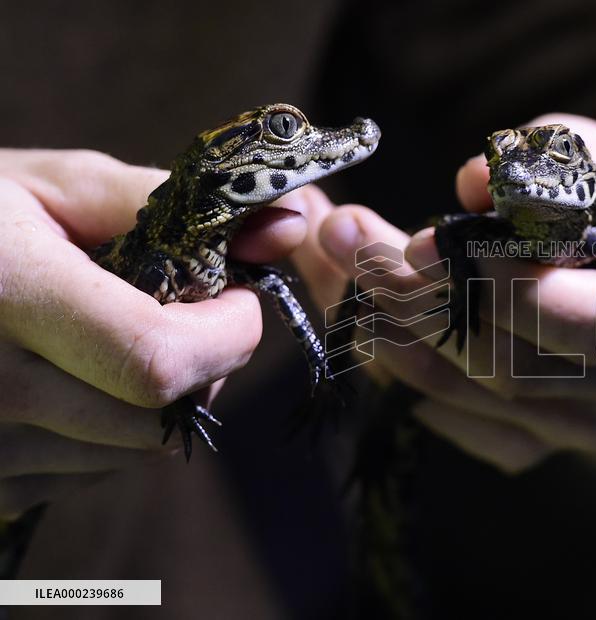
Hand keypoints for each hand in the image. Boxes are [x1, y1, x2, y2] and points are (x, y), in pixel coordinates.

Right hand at [0, 149, 307, 518]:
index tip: (237, 301)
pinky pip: (85, 476)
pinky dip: (107, 432)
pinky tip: (74, 381)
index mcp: (4, 292)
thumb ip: (169, 205)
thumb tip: (285, 227)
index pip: (158, 358)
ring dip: (158, 402)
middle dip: (205, 369)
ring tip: (116, 342)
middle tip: (191, 320)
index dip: (226, 336)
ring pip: (130, 453)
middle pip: (154, 417)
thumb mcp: (53, 187)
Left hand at [295, 114, 595, 472]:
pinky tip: (377, 330)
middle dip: (419, 304)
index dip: (493, 282)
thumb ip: (547, 161)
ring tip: (343, 275)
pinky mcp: (549, 444)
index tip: (417, 241)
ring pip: (481, 398)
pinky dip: (414, 382)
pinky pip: (467, 427)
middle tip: (346, 242)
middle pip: (517, 365)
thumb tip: (476, 181)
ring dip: (398, 338)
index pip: (582, 315)